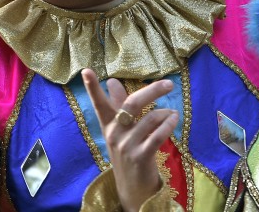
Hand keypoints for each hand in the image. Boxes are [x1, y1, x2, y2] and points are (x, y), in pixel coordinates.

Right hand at [81, 69, 178, 211]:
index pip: (99, 104)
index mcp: (108, 125)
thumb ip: (117, 105)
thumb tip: (112, 81)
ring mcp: (127, 146)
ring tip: (172, 113)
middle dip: (152, 90)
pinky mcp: (141, 156)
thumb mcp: (119, 131)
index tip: (85, 70)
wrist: (132, 187)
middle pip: (132, 103)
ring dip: (166, 112)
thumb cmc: (126, 153)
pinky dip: (168, 124)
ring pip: (150, 118)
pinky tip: (173, 120)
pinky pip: (158, 134)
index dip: (92, 88)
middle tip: (169, 84)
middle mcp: (114, 134)